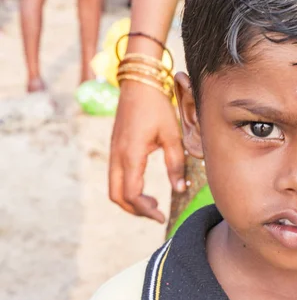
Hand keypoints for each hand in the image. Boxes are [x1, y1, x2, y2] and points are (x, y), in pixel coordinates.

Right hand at [109, 80, 185, 222]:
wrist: (139, 82)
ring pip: (113, 188)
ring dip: (130, 200)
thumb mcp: (172, 136)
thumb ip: (176, 165)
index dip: (145, 210)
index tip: (161, 217)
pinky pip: (115, 177)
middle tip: (156, 213)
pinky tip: (145, 188)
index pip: (131, 194)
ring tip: (152, 203)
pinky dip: (127, 189)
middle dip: (135, 210)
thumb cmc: (157, 107)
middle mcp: (117, 156)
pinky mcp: (115, 148)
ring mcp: (113, 152)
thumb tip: (180, 189)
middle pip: (116, 196)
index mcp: (131, 155)